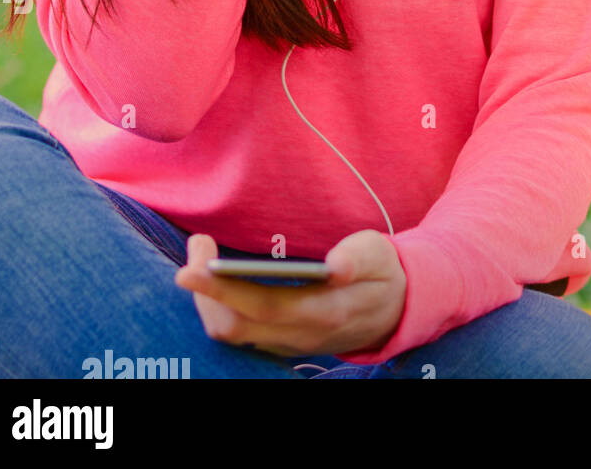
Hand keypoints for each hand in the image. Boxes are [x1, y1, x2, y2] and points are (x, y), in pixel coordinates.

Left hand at [174, 231, 407, 358]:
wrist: (397, 311)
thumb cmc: (383, 273)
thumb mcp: (379, 255)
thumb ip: (358, 258)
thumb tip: (334, 266)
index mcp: (324, 311)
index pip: (260, 306)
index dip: (221, 288)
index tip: (194, 264)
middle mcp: (300, 335)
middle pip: (233, 326)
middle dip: (204, 291)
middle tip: (196, 247)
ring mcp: (289, 343)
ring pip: (232, 334)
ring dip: (209, 300)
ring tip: (201, 259)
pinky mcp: (283, 342)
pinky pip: (240, 333)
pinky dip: (221, 308)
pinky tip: (218, 281)